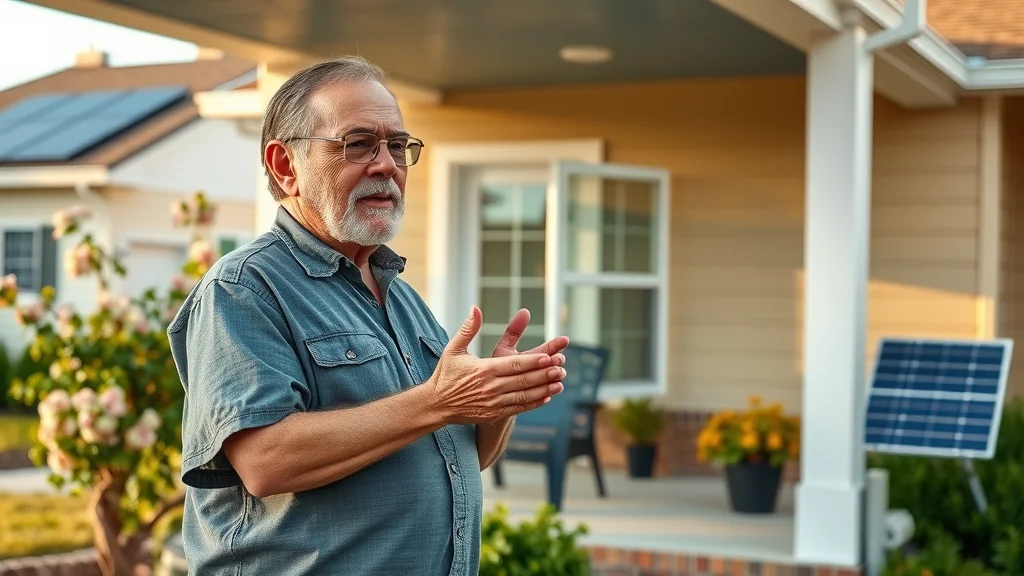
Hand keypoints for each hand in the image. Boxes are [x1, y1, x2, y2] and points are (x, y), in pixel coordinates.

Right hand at [428, 306, 564, 424]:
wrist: (435, 405)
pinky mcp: (494, 414)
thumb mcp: (453, 349)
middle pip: (523, 380)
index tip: (548, 356)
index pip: (513, 365)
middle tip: (561, 368)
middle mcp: (490, 388)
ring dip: (543, 389)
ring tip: (560, 383)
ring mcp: (493, 403)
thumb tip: (475, 308)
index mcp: (483, 370)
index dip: (532, 362)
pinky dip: (534, 403)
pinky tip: (547, 396)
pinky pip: (518, 408)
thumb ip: (468, 329)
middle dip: (544, 374)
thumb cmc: (445, 375)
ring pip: (524, 396)